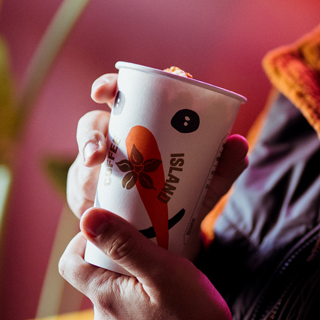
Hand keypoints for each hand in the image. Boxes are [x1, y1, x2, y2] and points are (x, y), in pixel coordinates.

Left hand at [59, 208, 233, 319]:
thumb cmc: (191, 319)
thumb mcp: (162, 270)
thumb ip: (124, 243)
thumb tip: (88, 217)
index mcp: (104, 298)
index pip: (70, 263)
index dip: (83, 240)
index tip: (110, 229)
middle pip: (98, 278)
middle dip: (120, 257)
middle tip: (151, 245)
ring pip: (117, 298)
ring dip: (134, 281)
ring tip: (167, 274)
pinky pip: (132, 317)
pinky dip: (145, 303)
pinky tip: (171, 302)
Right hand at [68, 73, 249, 223]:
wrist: (174, 233)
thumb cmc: (190, 192)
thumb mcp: (210, 180)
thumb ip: (225, 164)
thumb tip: (238, 144)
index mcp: (143, 122)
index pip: (122, 94)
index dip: (109, 86)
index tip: (101, 92)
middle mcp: (116, 138)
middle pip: (92, 124)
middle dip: (90, 136)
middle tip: (96, 155)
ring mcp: (98, 167)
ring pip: (84, 164)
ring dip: (88, 178)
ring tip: (96, 194)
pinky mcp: (87, 196)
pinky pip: (81, 196)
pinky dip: (88, 204)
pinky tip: (95, 211)